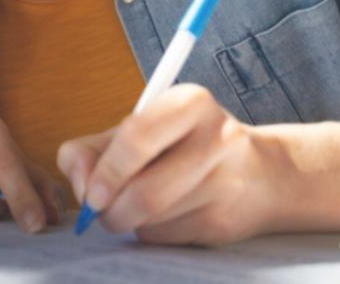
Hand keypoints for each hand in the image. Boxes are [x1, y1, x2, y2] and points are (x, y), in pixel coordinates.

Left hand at [57, 84, 276, 244]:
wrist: (258, 175)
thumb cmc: (180, 146)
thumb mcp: (135, 131)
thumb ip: (91, 150)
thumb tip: (81, 187)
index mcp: (190, 102)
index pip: (138, 137)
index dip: (107, 171)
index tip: (90, 194)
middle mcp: (216, 138)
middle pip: (146, 191)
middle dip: (112, 210)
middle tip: (99, 212)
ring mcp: (227, 183)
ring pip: (154, 219)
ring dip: (129, 221)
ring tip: (129, 208)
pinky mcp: (226, 221)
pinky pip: (168, 236)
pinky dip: (150, 232)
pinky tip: (161, 216)